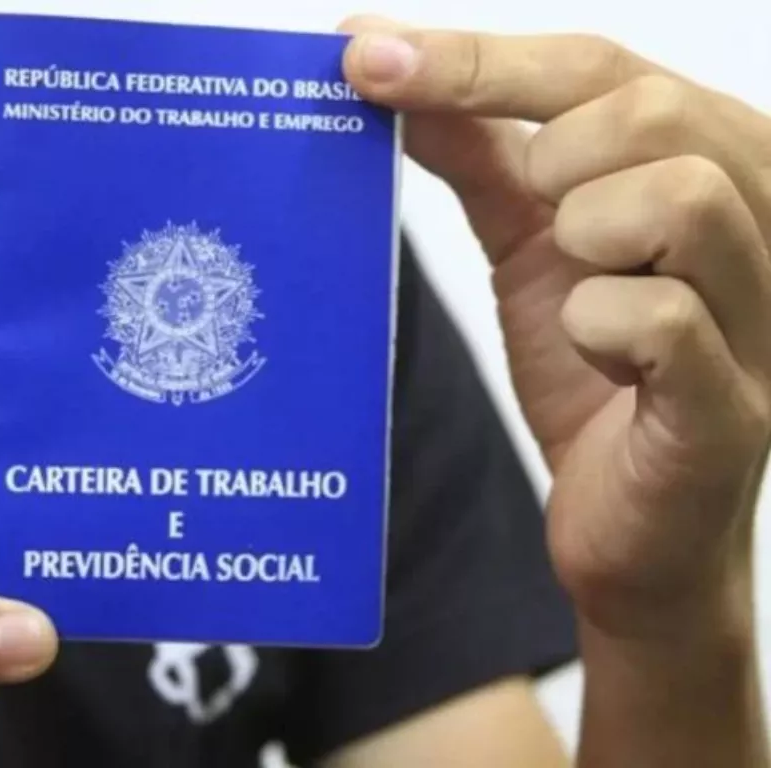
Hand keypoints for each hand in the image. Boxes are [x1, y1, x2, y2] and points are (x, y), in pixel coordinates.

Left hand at [341, 17, 770, 635]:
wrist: (633, 524)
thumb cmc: (596, 380)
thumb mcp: (531, 251)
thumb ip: (484, 161)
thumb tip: (400, 78)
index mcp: (706, 166)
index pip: (597, 67)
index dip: (475, 58)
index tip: (365, 52)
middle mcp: (756, 221)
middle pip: (650, 111)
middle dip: (551, 159)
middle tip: (536, 221)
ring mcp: (757, 314)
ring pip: (680, 197)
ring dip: (586, 236)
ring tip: (579, 285)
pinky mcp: (729, 404)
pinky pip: (663, 319)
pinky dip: (597, 325)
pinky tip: (594, 352)